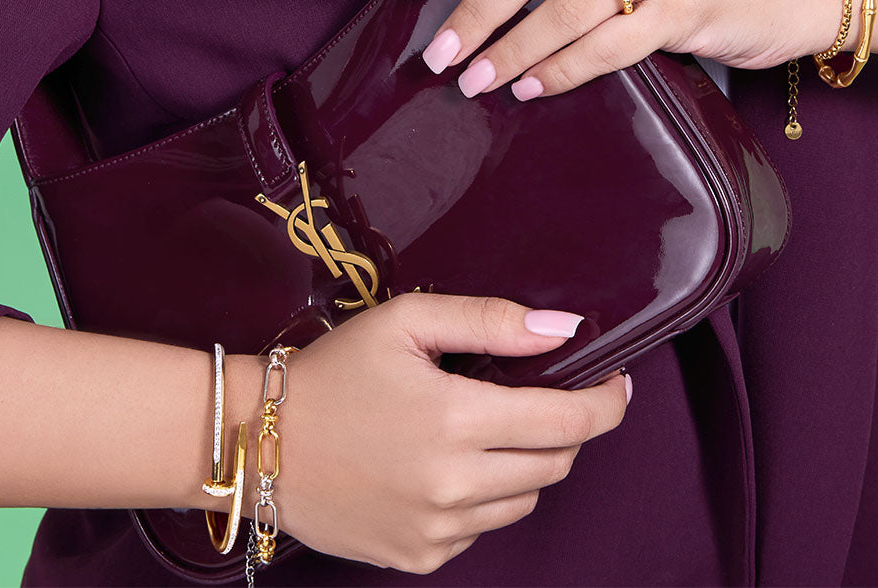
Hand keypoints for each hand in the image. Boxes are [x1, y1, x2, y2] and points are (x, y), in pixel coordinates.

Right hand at [276, 293, 629, 573]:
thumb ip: (491, 321)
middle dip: (564, 426)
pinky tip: (446, 464)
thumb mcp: (408, 322)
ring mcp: (436, 530)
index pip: (569, 422)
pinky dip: (486, 497)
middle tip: (535, 394)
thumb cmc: (335, 371)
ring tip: (482, 427)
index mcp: (456, 421)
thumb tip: (564, 330)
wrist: (261, 442)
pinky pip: (483, 528)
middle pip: (555, 462)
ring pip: (525, 498)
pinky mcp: (418, 557)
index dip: (607, 402)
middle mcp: (453, 486)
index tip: (616, 383)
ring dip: (525, 461)